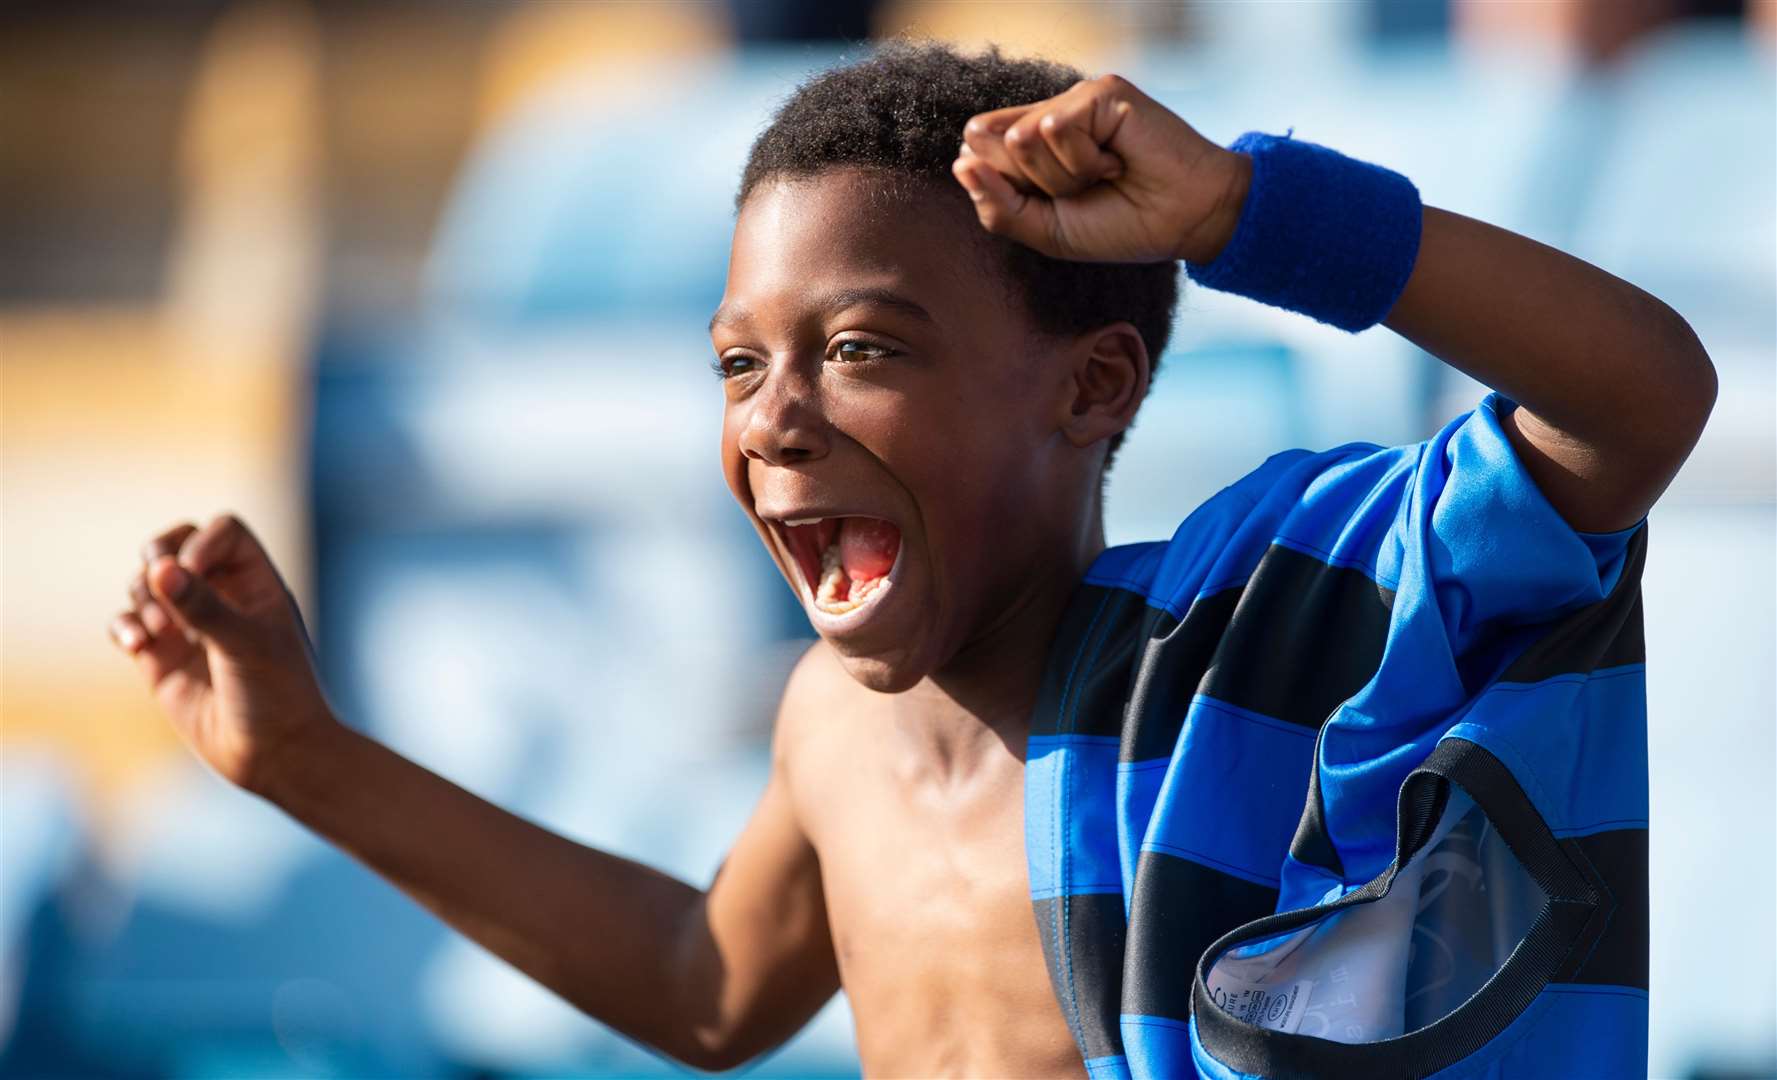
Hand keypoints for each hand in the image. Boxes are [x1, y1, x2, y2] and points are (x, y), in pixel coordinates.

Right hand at [108, 514, 338, 794]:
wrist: (274, 756)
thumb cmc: (277, 695)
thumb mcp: (245, 645)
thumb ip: (204, 607)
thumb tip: (160, 568)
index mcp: (256, 585)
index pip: (223, 532)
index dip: (202, 541)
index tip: (194, 570)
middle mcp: (222, 599)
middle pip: (175, 545)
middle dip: (159, 558)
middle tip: (161, 584)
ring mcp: (190, 627)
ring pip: (148, 584)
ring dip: (143, 596)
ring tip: (161, 629)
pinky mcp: (162, 657)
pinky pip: (129, 623)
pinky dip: (124, 626)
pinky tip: (137, 644)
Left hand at [951, 74, 1250, 264]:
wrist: (1184, 222)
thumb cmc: (1121, 226)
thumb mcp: (1046, 231)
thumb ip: (997, 205)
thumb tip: (960, 163)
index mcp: (1028, 149)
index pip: (972, 154)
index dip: (1000, 188)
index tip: (1052, 205)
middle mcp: (1045, 118)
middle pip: (986, 142)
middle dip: (1032, 185)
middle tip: (1081, 191)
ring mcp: (1071, 102)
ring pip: (1021, 139)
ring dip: (1063, 176)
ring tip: (1104, 175)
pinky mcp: (1097, 92)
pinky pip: (1054, 128)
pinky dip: (1085, 161)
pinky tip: (1118, 160)